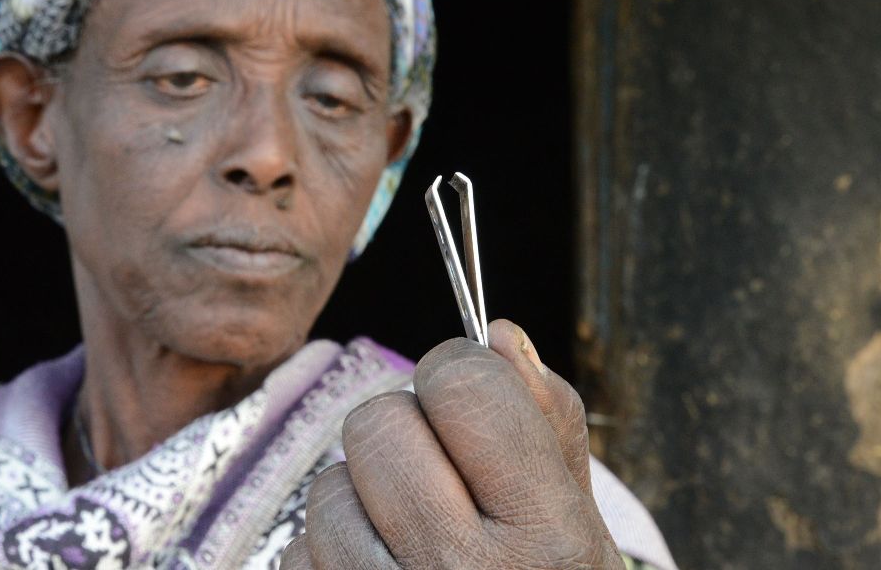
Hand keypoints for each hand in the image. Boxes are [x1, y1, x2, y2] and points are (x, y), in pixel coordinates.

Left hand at [281, 319, 621, 568]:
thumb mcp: (580, 526)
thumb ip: (546, 425)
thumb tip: (499, 333)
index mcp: (545, 540)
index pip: (462, 385)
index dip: (463, 374)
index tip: (471, 399)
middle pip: (378, 423)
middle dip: (407, 433)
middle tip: (441, 475)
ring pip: (327, 486)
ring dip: (362, 499)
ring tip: (411, 540)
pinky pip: (300, 551)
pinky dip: (331, 555)